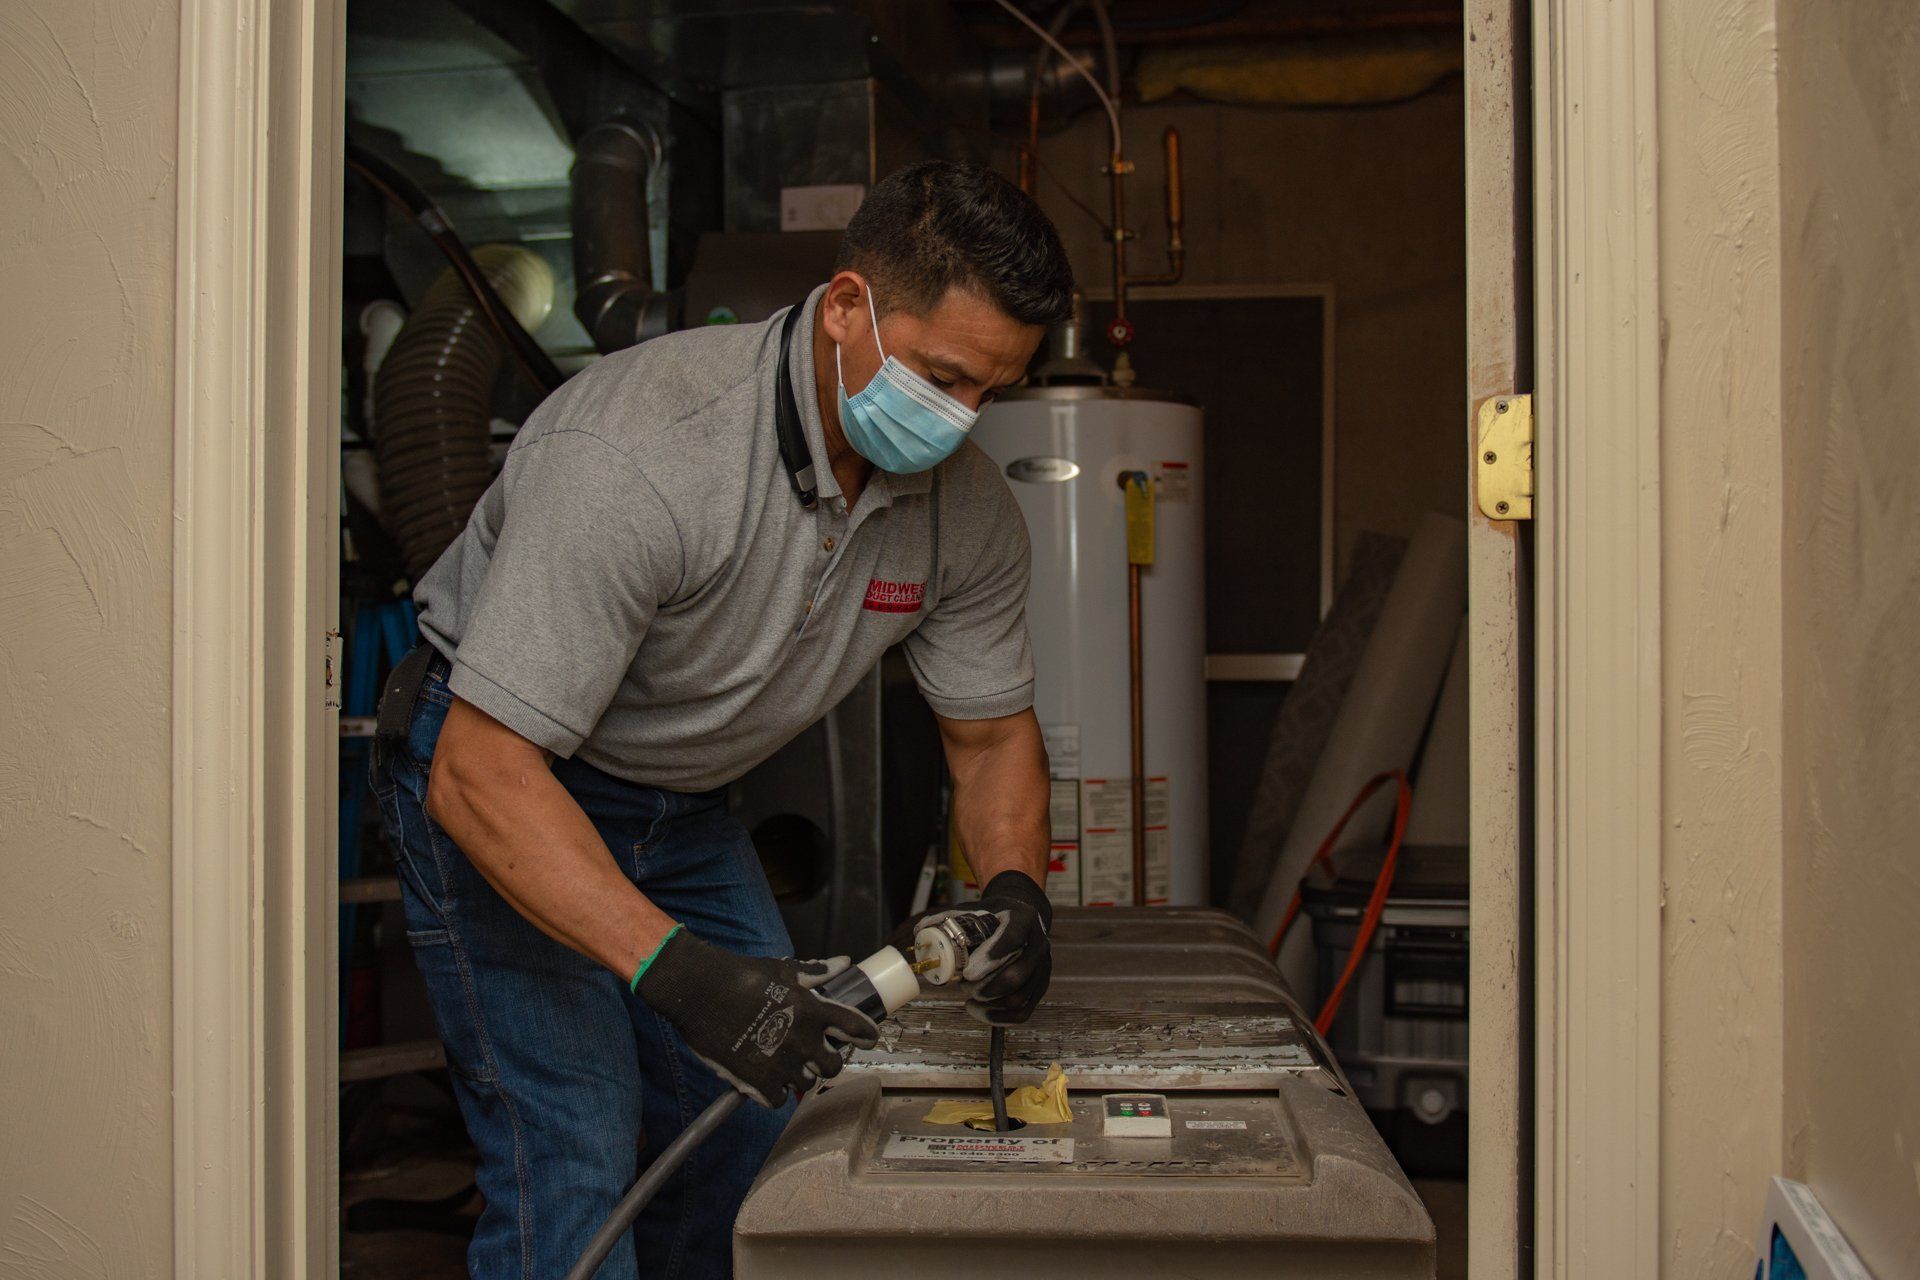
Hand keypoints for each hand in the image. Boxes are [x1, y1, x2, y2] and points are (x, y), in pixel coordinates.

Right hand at [635, 930, 879, 1107]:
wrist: (700, 991)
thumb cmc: (741, 976)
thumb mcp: (783, 970)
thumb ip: (816, 971)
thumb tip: (843, 963)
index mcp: (812, 1010)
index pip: (856, 1028)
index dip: (866, 1035)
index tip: (866, 1039)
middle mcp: (802, 1039)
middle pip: (833, 1065)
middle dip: (828, 1061)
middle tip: (816, 1055)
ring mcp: (780, 1062)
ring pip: (807, 1083)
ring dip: (800, 1076)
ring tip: (787, 1064)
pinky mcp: (756, 1080)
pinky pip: (778, 1099)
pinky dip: (775, 1092)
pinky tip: (768, 1079)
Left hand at [910, 870, 1051, 1024]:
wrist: (1024, 916)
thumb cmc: (996, 915)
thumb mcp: (976, 909)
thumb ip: (949, 918)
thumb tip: (920, 931)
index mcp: (1023, 920)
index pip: (1013, 939)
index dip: (991, 957)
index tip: (968, 972)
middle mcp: (1038, 945)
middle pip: (1018, 975)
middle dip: (987, 987)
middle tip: (965, 987)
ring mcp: (1042, 968)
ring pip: (1019, 997)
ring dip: (990, 1004)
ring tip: (969, 998)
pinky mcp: (1039, 986)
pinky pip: (1023, 1012)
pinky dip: (999, 1018)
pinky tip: (979, 1012)